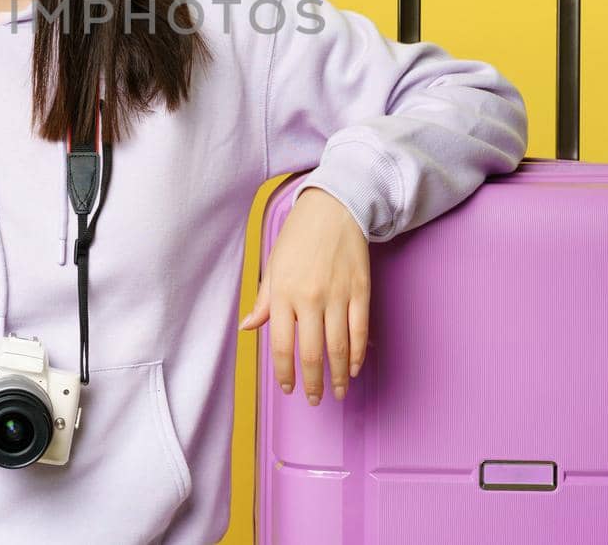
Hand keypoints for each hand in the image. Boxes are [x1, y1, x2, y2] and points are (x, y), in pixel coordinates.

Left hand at [239, 185, 369, 404]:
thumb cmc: (298, 238)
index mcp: (283, 293)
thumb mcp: (273, 266)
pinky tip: (352, 368)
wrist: (333, 208)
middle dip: (313, 382)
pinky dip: (357, 355)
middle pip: (312, 353)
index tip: (288, 387)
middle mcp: (309, 298)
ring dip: (337, 376)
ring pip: (338, 348)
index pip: (280, 344)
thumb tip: (247, 327)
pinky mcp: (361, 291)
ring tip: (336, 392)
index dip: (284, 372)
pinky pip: (360, 331)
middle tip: (313, 399)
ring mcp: (337, 295)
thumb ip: (263, 301)